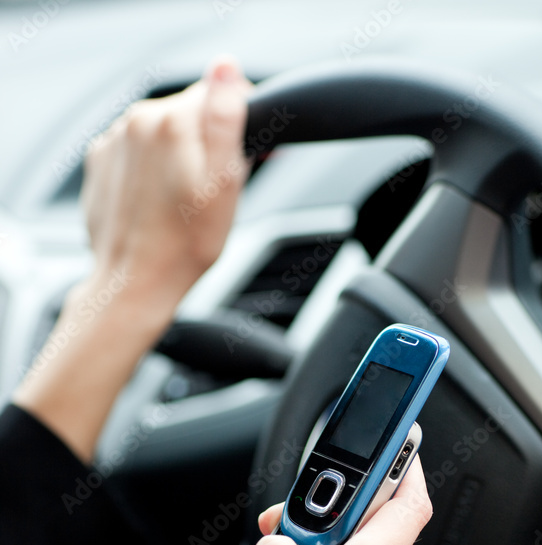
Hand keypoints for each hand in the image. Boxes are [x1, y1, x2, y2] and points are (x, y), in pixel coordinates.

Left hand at [81, 57, 250, 326]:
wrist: (133, 283)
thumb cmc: (184, 245)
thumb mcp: (224, 184)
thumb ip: (226, 118)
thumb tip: (227, 68)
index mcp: (171, 120)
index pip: (220, 92)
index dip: (241, 124)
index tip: (245, 158)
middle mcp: (136, 121)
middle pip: (190, 113)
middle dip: (207, 143)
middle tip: (213, 191)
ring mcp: (114, 141)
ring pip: (163, 133)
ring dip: (179, 157)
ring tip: (184, 202)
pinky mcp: (100, 162)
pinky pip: (137, 153)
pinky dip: (152, 171)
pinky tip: (159, 204)